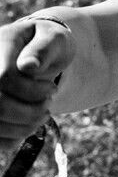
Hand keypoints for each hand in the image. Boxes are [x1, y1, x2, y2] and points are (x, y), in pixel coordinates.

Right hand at [0, 19, 73, 154]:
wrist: (39, 53)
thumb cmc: (49, 44)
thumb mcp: (54, 38)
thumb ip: (43, 48)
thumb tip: (28, 66)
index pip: (4, 77)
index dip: (31, 90)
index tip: (53, 89)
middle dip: (28, 112)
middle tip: (48, 105)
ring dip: (24, 126)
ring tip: (42, 114)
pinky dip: (13, 138)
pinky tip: (28, 125)